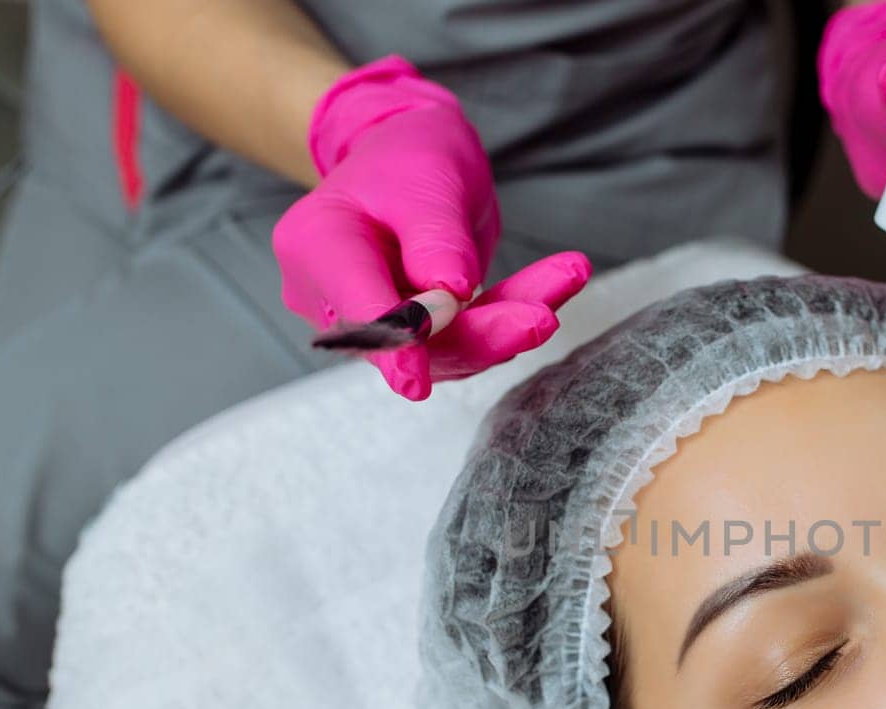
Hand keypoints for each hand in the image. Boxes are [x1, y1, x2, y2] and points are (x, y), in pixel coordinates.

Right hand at [273, 56, 590, 399]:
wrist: (410, 151)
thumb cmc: (405, 155)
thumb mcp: (423, 179)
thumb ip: (434, 238)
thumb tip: (451, 295)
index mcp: (318, 248)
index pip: (356, 307)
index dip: (390, 345)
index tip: (415, 379)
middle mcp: (338, 295)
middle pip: (410, 339)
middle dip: (480, 334)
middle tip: (539, 319)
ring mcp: (380, 317)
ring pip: (450, 344)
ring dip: (511, 323)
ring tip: (567, 276)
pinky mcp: (423, 330)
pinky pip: (472, 332)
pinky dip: (516, 310)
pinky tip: (561, 279)